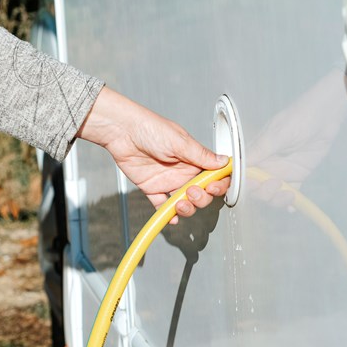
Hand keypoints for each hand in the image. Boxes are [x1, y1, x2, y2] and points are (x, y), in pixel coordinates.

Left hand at [77, 87, 229, 223]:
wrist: (121, 132)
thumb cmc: (150, 128)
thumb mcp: (179, 141)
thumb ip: (201, 155)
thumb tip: (224, 161)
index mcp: (193, 159)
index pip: (214, 176)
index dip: (218, 185)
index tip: (213, 188)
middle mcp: (183, 171)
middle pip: (201, 193)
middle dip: (201, 198)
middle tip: (191, 192)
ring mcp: (168, 181)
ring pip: (184, 202)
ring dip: (186, 208)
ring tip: (180, 204)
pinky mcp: (152, 188)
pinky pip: (161, 205)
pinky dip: (166, 214)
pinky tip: (170, 218)